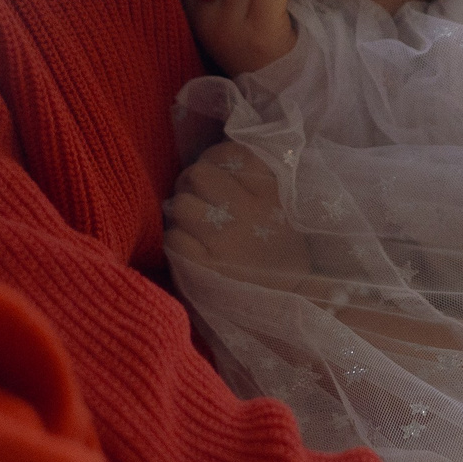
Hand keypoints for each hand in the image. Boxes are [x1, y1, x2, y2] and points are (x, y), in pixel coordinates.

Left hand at [163, 142, 311, 283]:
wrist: (289, 306)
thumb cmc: (279, 255)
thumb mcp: (282, 211)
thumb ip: (257, 181)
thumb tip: (219, 156)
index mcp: (270, 195)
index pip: (232, 155)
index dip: (214, 158)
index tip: (213, 172)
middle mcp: (248, 214)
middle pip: (198, 174)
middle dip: (190, 183)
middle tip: (194, 197)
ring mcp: (224, 242)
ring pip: (180, 204)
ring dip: (180, 213)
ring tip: (190, 225)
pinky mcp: (204, 268)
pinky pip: (173, 239)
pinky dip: (177, 242)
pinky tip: (189, 249)